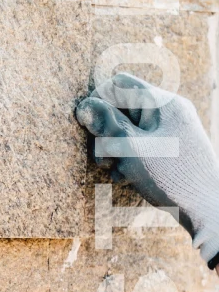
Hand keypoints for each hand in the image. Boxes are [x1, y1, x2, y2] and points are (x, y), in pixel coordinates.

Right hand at [76, 72, 218, 265]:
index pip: (119, 83)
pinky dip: (128, 156)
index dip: (98, 101)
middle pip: (121, 107)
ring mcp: (171, 128)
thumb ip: (107, 124)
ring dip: (114, 148)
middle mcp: (169, 110)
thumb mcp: (132, 149)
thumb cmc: (171, 177)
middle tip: (103, 158)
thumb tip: (84, 105)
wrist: (206, 208)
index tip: (89, 126)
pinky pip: (140, 141)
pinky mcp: (171, 146)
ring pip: (127, 127)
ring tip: (116, 171)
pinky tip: (127, 176)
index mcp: (163, 103)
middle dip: (105, 132)